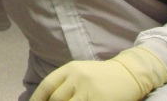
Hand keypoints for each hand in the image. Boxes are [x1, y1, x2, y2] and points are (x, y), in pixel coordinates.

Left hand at [30, 47, 166, 100]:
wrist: (129, 74)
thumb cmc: (101, 75)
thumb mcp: (81, 72)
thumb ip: (65, 83)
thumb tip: (49, 98)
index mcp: (70, 69)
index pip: (48, 85)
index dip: (38, 97)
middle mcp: (77, 78)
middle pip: (57, 99)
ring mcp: (89, 90)